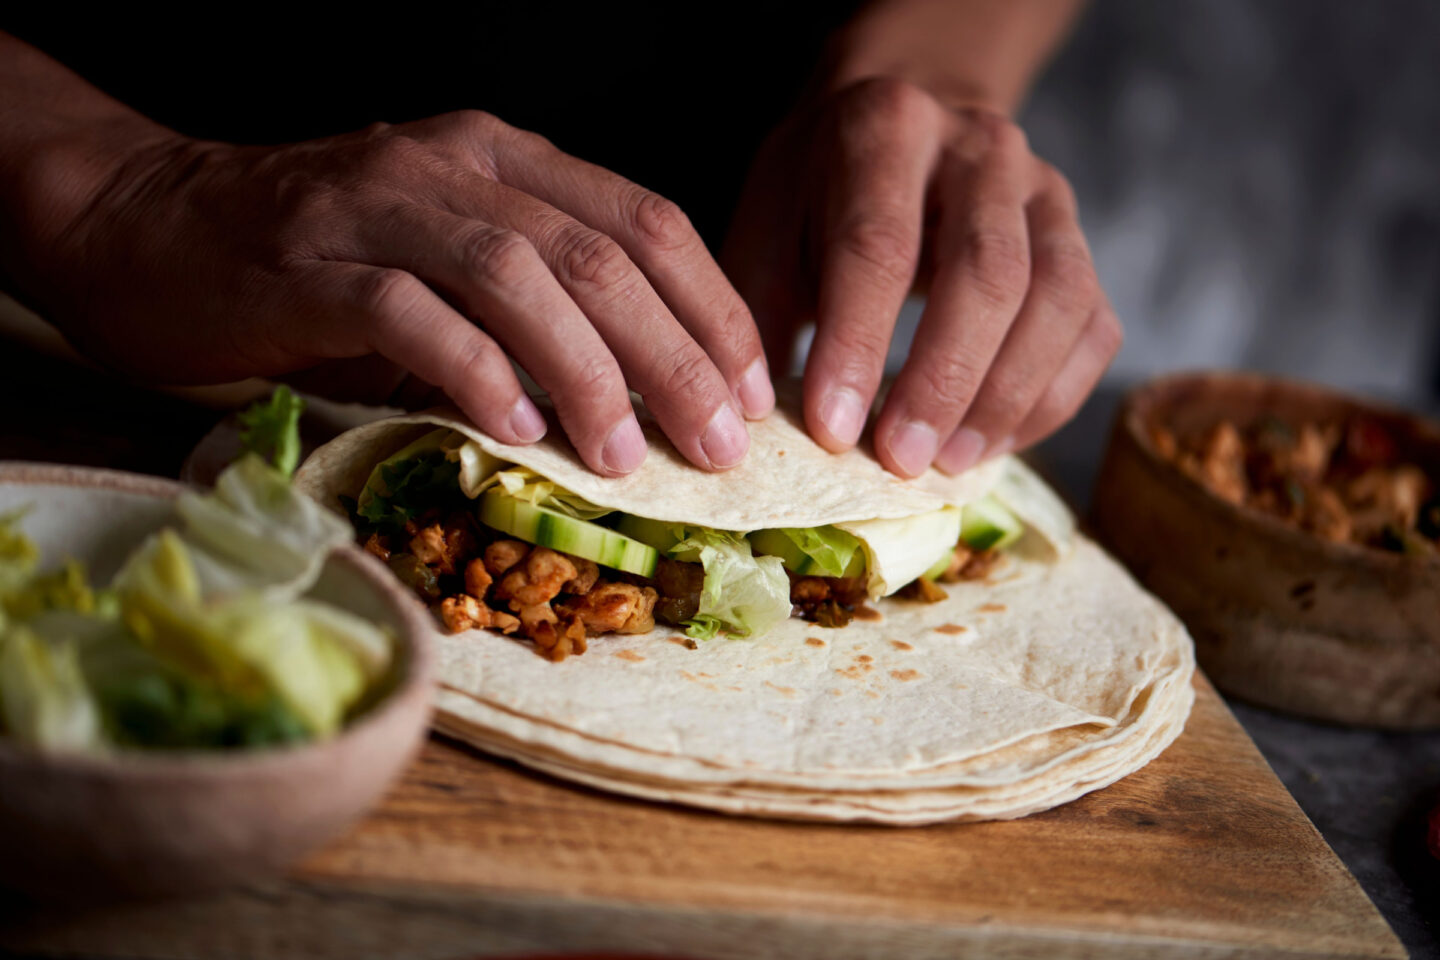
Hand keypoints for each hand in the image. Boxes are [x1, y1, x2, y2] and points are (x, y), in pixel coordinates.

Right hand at [21, 111, 773, 475]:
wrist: (147, 223)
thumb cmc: (318, 261)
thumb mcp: (446, 258)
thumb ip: (535, 302)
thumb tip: (644, 399)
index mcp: (506, 158)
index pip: (646, 221)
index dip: (712, 309)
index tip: (751, 393)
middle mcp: (453, 165)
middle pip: (600, 256)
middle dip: (675, 357)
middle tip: (717, 445)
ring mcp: (376, 205)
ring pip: (517, 276)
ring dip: (587, 371)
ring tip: (623, 456)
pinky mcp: (307, 262)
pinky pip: (409, 311)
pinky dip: (474, 368)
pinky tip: (513, 427)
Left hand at [723, 78, 1119, 476]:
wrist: (901, 131)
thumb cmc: (821, 196)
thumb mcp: (767, 229)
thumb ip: (756, 317)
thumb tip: (754, 424)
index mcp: (886, 128)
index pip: (878, 245)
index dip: (857, 344)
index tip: (832, 429)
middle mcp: (981, 148)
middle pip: (985, 271)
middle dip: (944, 379)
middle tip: (901, 459)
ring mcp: (1045, 192)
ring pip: (1057, 298)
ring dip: (1007, 395)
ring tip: (950, 463)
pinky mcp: (1080, 240)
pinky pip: (1092, 327)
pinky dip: (1050, 398)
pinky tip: (994, 443)